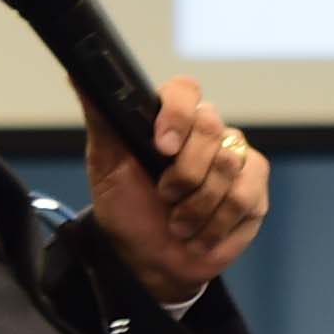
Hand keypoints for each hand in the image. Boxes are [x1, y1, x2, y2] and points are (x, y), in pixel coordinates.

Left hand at [93, 76, 267, 304]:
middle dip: (185, 174)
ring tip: (179, 223)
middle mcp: (208, 133)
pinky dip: (217, 222)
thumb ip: (101, 117)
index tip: (162, 147)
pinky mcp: (255, 190)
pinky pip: (246, 196)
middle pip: (211, 129)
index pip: (186, 91)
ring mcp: (237, 159)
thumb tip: (77, 72)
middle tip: (165, 198)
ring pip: (229, 165)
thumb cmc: (127, 209)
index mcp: (172, 119)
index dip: (178, 115)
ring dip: (197, 206)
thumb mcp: (106, 164)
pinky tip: (201, 234)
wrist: (149, 261)